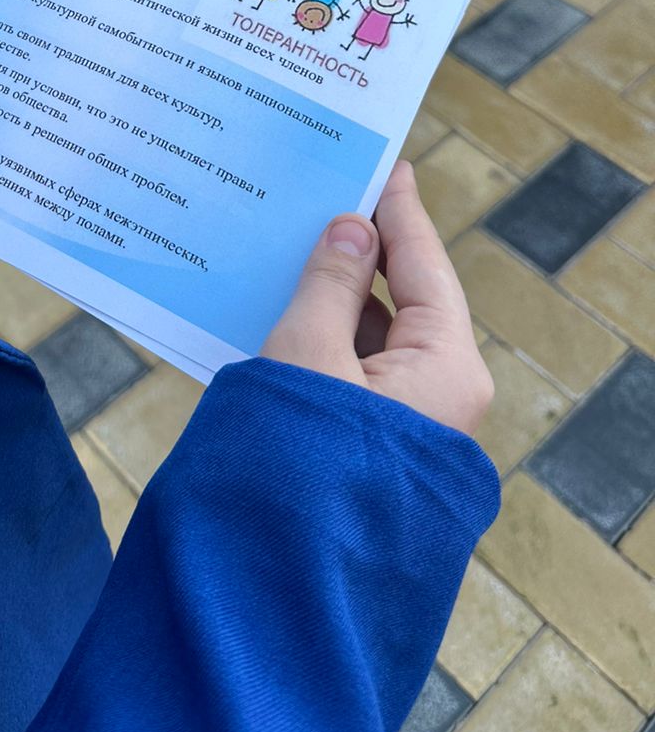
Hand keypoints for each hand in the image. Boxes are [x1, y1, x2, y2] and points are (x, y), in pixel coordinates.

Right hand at [262, 162, 492, 434]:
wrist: (285, 563)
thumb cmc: (301, 452)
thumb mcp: (308, 352)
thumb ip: (331, 283)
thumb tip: (353, 229)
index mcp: (446, 368)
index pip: (426, 267)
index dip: (402, 212)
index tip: (391, 167)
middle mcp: (442, 393)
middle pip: (407, 301)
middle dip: (365, 253)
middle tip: (332, 200)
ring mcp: (411, 420)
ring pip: (378, 338)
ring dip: (340, 298)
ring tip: (298, 251)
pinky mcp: (379, 442)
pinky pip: (358, 370)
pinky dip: (330, 337)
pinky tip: (292, 310)